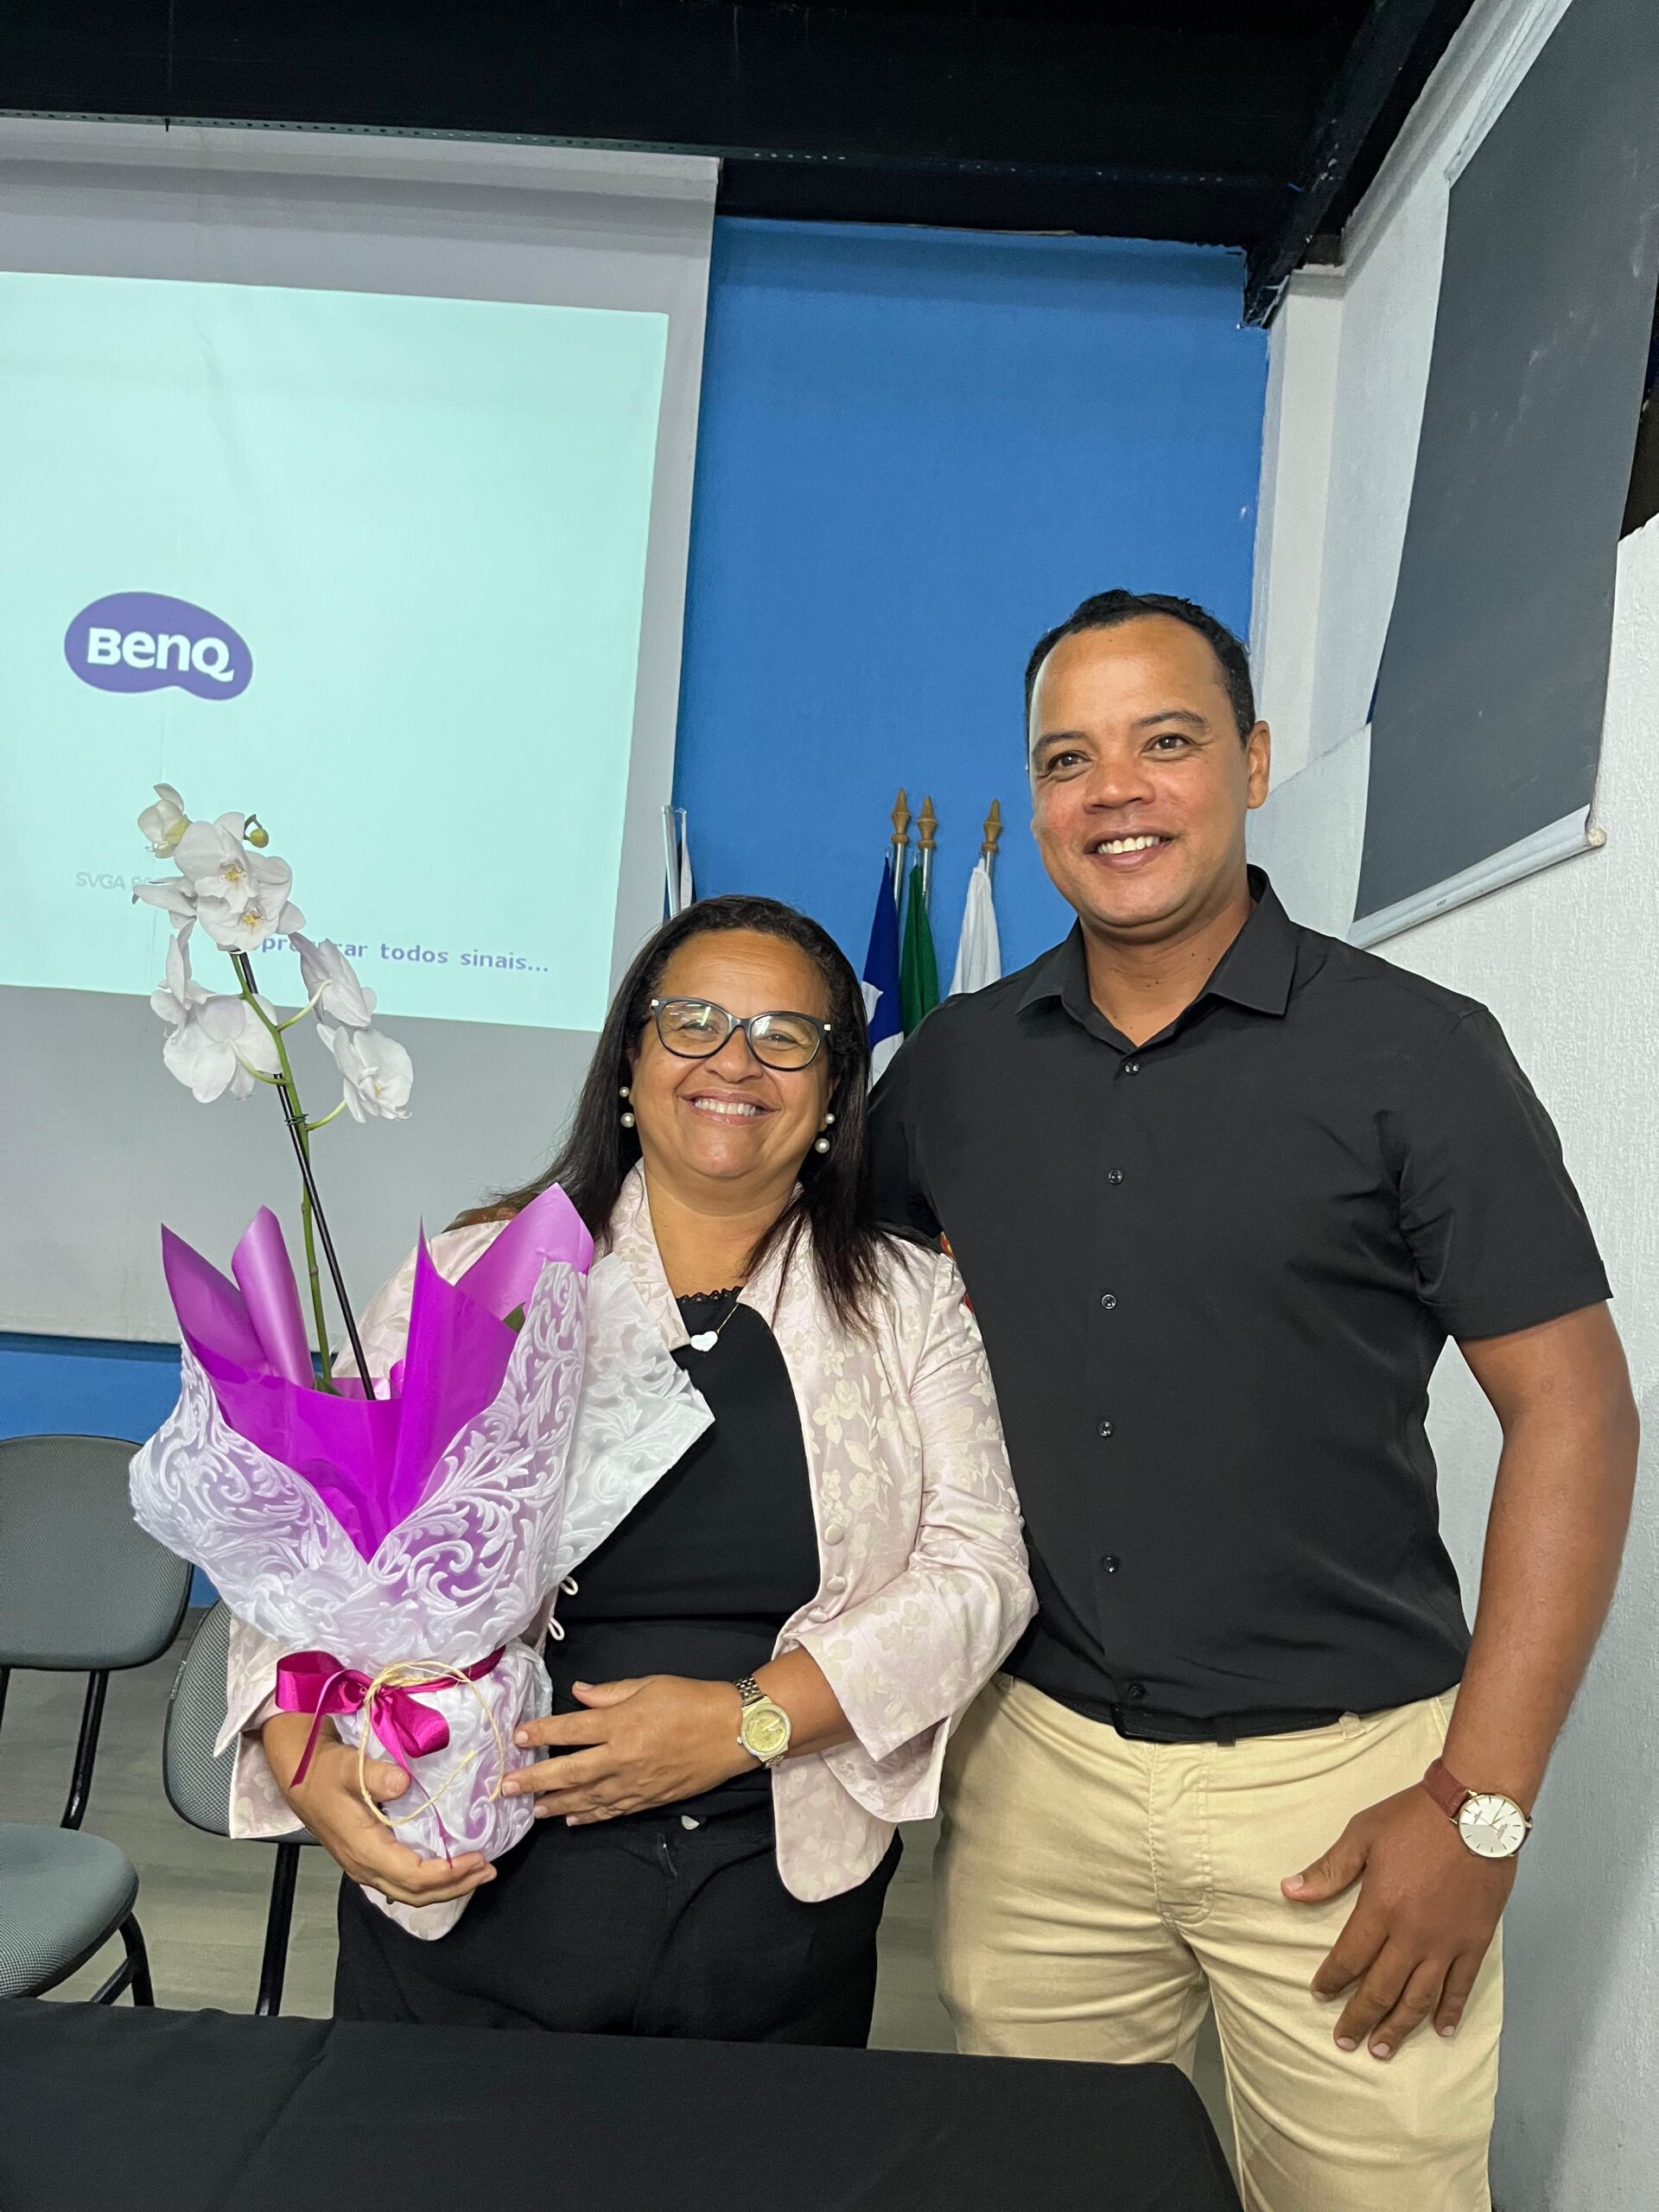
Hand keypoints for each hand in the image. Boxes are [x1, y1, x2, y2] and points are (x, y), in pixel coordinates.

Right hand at [263, 1713, 496, 1908]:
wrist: (301, 1775)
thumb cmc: (325, 1771)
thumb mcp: (349, 1766)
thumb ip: (375, 1775)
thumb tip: (403, 1783)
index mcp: (364, 1848)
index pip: (412, 1875)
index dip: (448, 1873)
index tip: (477, 1858)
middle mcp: (365, 1865)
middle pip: (416, 1893)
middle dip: (455, 1886)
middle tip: (488, 1869)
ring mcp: (365, 1866)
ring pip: (410, 1892)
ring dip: (446, 1887)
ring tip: (477, 1872)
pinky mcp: (368, 1859)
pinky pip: (403, 1881)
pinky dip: (431, 1879)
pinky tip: (449, 1865)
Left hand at [504, 1676, 752, 1825]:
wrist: (734, 1731)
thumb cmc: (692, 1700)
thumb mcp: (650, 1684)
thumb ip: (610, 1692)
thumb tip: (579, 1693)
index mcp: (621, 1723)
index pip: (571, 1729)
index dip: (542, 1733)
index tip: (517, 1738)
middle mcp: (622, 1757)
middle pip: (569, 1771)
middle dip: (534, 1780)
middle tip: (506, 1788)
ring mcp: (635, 1783)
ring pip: (586, 1798)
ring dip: (556, 1803)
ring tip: (532, 1809)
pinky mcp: (649, 1799)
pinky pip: (612, 1811)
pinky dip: (589, 1816)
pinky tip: (571, 1818)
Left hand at [1283, 1784, 1513, 2060]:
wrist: (1475, 1811)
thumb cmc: (1413, 1819)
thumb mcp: (1363, 1835)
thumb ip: (1328, 1870)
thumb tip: (1289, 1891)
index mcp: (1381, 1908)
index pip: (1350, 1957)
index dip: (1332, 1979)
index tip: (1320, 1994)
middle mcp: (1413, 1935)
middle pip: (1381, 1988)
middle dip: (1360, 2018)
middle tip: (1345, 2041)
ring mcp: (1447, 1943)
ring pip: (1419, 1998)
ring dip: (1399, 2026)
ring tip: (1382, 2050)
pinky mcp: (1475, 1941)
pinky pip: (1461, 1986)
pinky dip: (1450, 2010)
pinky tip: (1439, 2030)